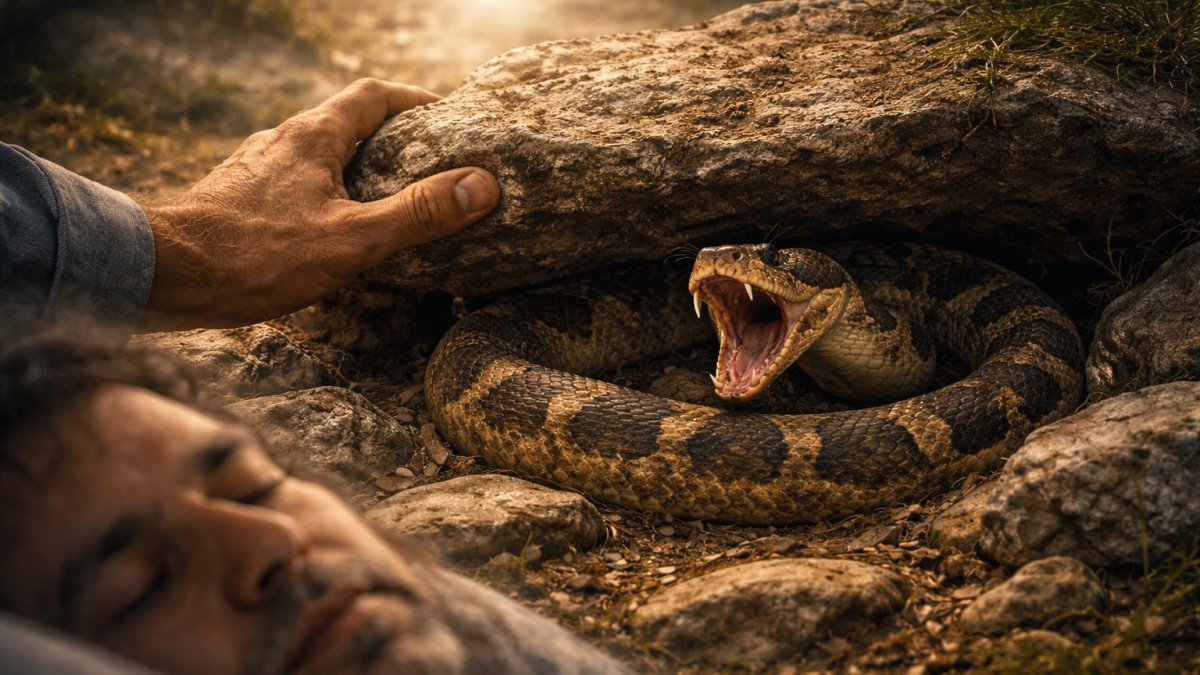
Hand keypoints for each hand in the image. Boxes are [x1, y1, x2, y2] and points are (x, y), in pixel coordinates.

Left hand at [136, 78, 498, 331]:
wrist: (163, 276)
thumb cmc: (254, 255)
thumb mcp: (352, 238)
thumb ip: (417, 213)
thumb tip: (481, 186)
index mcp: (312, 137)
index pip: (372, 96)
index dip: (414, 100)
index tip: (445, 116)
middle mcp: (280, 142)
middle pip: (344, 125)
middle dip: (389, 140)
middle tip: (426, 165)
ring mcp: (253, 171)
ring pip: (315, 159)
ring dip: (352, 172)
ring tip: (383, 204)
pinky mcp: (234, 201)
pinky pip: (290, 189)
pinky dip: (321, 200)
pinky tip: (326, 237)